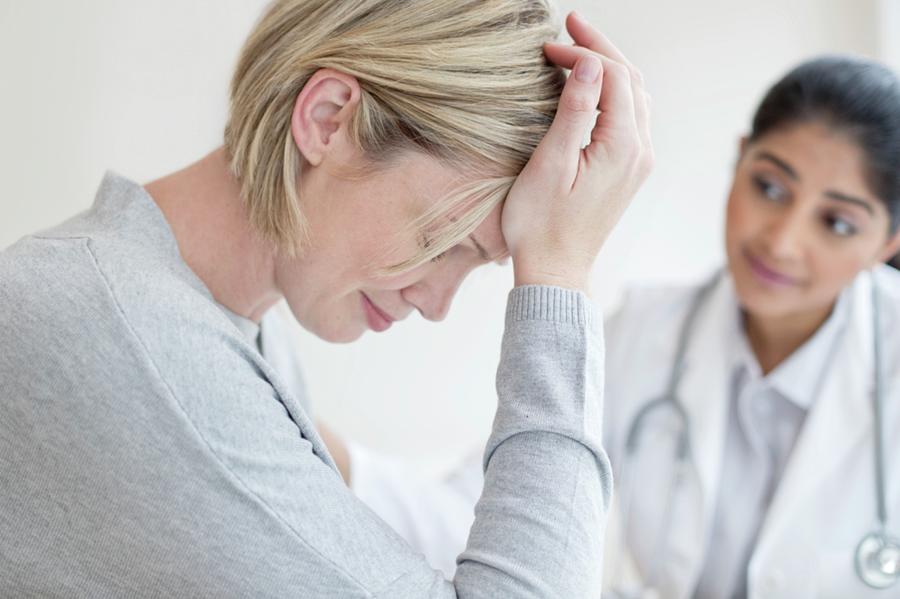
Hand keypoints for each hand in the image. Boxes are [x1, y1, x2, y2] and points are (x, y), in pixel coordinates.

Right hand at [502, 12, 653, 291]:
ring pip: (634, 96)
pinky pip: (631, 117)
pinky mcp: (629, 171)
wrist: (555, 270)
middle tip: (568, 25)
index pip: (613, 76)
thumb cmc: (542, 223)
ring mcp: (638, 162)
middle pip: (630, 80)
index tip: (547, 45)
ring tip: (578, 50)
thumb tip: (590, 63)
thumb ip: (574, 110)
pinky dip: (613, 92)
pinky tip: (591, 86)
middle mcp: (640, 151)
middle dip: (600, 49)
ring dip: (609, 68)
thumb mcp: (551, 163)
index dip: (583, 52)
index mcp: (623, 146)